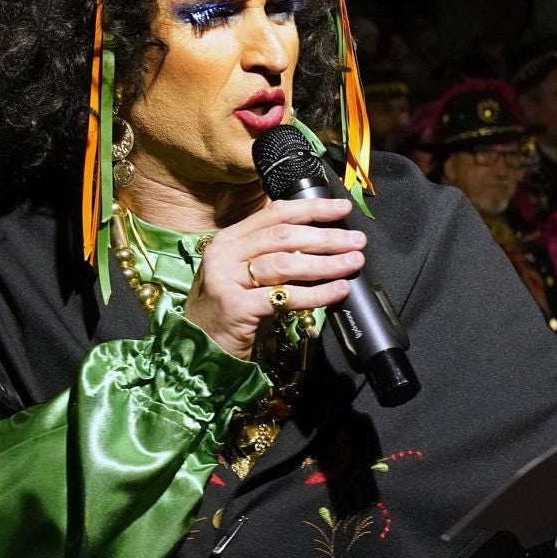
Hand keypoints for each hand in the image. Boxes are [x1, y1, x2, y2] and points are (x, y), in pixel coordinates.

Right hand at [183, 197, 363, 359]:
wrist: (199, 348)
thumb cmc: (230, 311)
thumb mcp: (247, 275)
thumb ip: (275, 256)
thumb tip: (324, 245)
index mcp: (229, 239)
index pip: (274, 214)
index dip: (311, 209)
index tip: (342, 209)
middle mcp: (224, 254)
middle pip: (284, 236)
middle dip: (326, 237)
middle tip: (357, 241)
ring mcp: (226, 280)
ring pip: (285, 263)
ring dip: (326, 262)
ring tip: (353, 263)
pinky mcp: (236, 307)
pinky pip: (285, 297)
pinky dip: (317, 294)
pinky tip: (338, 290)